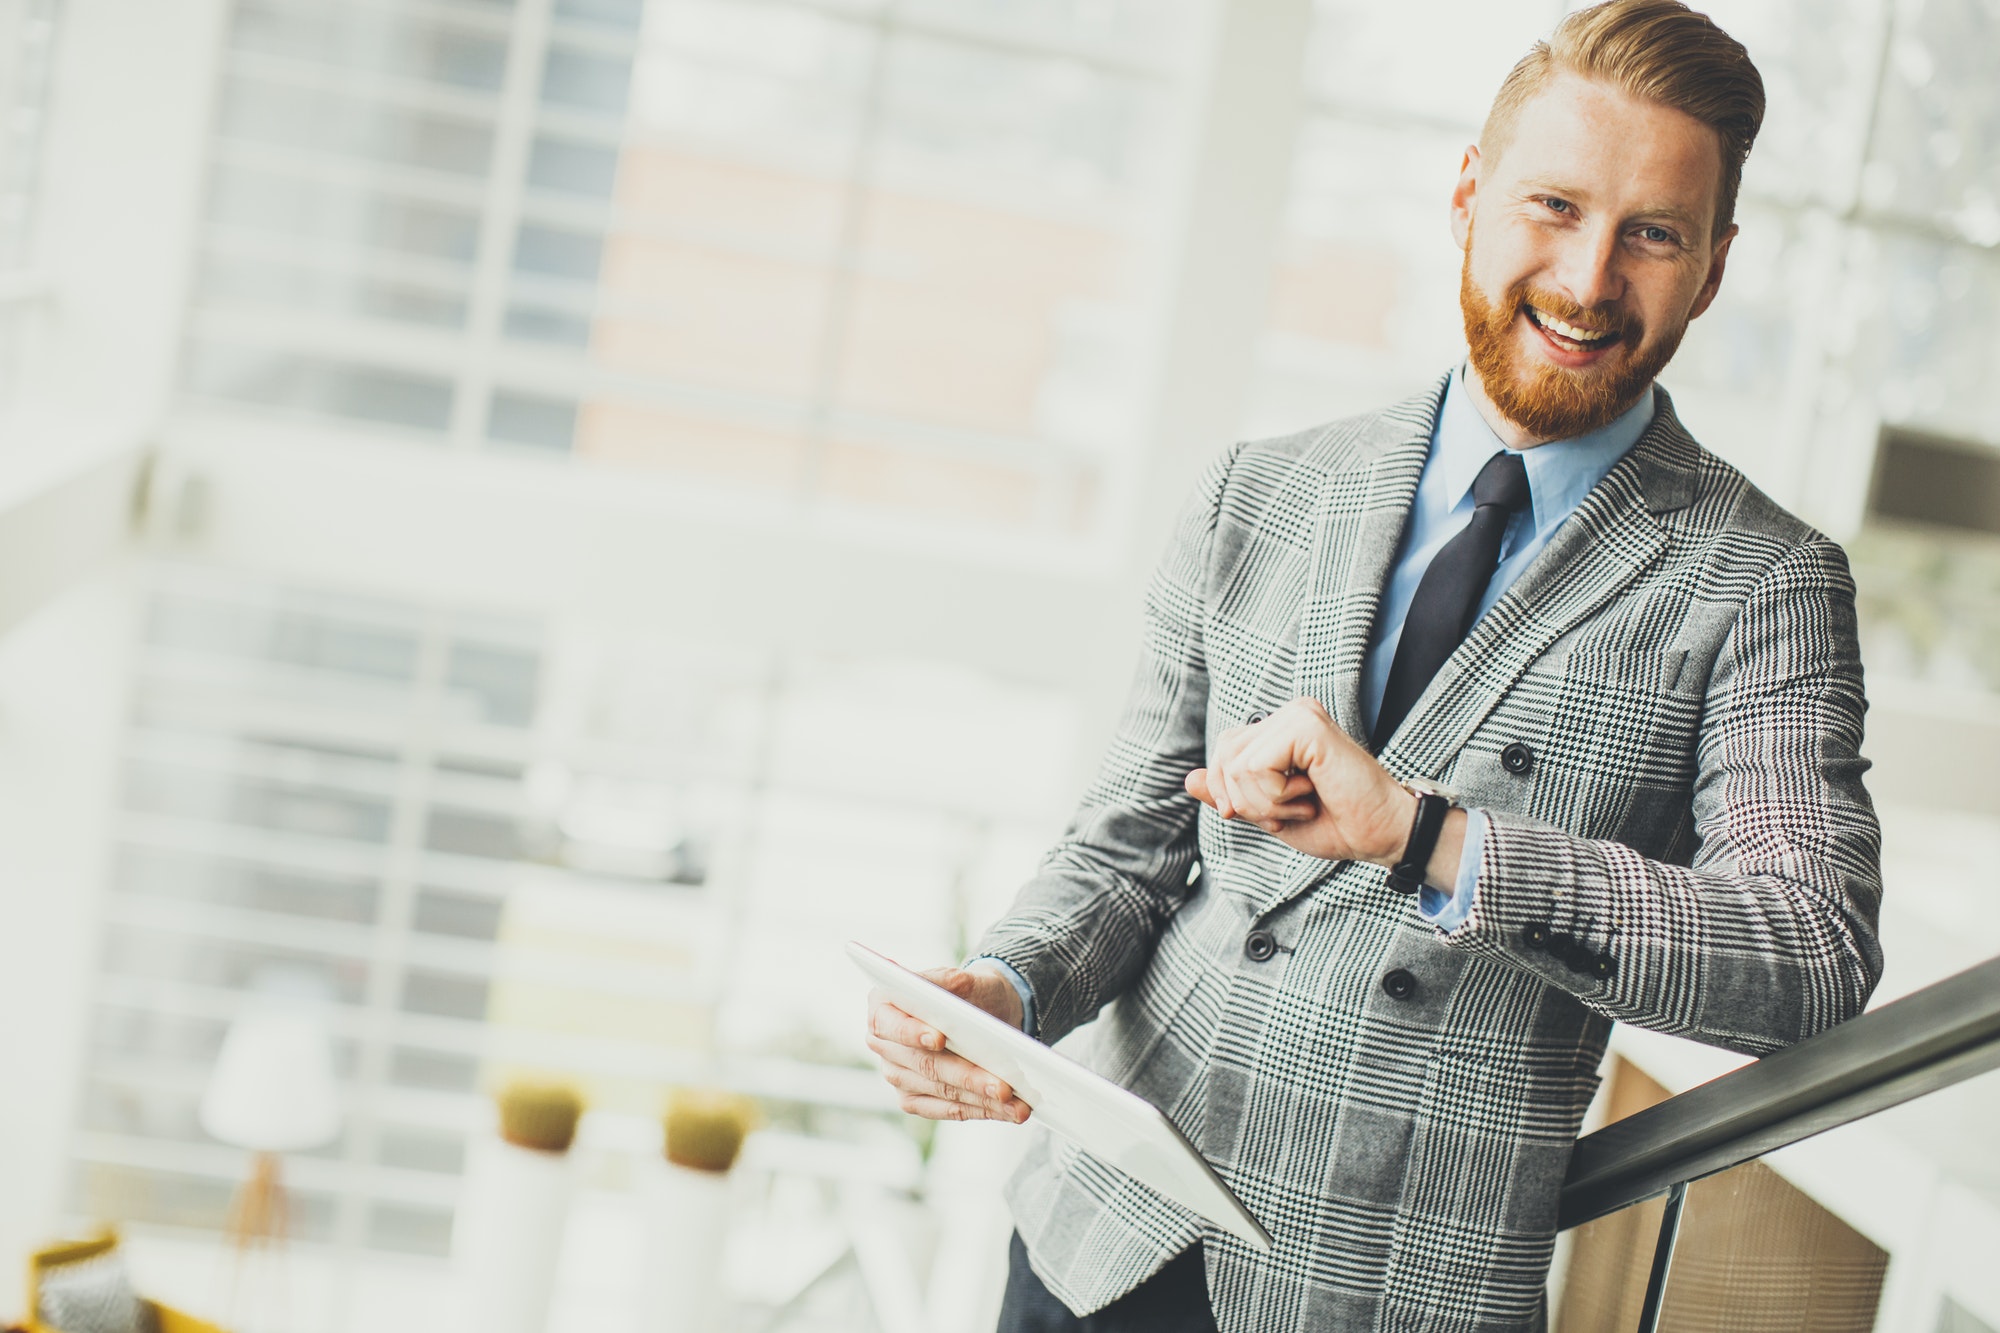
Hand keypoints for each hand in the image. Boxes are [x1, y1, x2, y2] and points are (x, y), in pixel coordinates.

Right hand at [865, 964, 1031, 1123]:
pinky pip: (948, 1109)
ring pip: (942, 1091)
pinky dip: (981, 1110)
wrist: (982, 1013)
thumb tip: (941, 998)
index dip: (913, 1033)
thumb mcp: (960, 978)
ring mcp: (897, 1075)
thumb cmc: (967, 992)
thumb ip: (946, 982)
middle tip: (1003, 1086)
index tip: (940, 1039)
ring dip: (983, 1099)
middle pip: (925, 1065)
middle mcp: (883, 1044)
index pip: (889, 1024)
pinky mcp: (914, 1100)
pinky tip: (1008, 1111)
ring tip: (1017, 1103)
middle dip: (968, 1076)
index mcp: (882, 1007)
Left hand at [1184, 696, 1414, 865]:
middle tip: (1290, 812)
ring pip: (1237, 765)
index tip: (1266, 816)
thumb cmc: (1336, 823)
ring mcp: (1300, 715)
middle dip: (1246, 800)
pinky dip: (1277, 797)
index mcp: (1282, 728)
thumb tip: (1188, 778)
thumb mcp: (1268, 813)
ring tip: (1303, 804)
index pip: (1225, 750)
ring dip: (1265, 803)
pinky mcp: (1307, 726)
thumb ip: (1231, 794)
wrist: (1381, 835)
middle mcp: (1291, 713)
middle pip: (1225, 755)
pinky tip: (1311, 794)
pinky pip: (1256, 767)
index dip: (1229, 790)